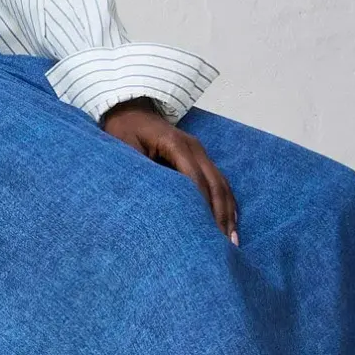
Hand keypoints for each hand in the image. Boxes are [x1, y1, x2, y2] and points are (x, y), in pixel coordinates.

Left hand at [98, 97, 239, 243]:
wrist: (129, 110)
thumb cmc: (123, 131)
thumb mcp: (124, 148)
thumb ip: (140, 171)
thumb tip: (151, 201)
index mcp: (175, 143)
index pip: (194, 177)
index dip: (200, 203)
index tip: (204, 230)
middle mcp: (194, 148)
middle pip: (215, 183)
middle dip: (220, 215)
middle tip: (223, 244)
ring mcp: (200, 152)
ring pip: (222, 185)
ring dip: (227, 213)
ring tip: (231, 241)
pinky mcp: (200, 159)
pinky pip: (219, 182)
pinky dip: (226, 203)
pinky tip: (231, 223)